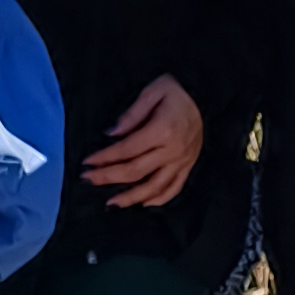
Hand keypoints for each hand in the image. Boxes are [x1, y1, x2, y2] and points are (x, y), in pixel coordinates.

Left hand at [82, 74, 204, 208]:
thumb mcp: (152, 92)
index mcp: (162, 131)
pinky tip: (143, 204)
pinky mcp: (188, 166)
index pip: (127, 149)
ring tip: (111, 203)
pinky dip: (158, 199)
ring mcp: (182, 162)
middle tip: (88, 180)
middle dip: (109, 177)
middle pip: (136, 171)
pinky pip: (174, 188)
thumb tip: (111, 134)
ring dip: (131, 197)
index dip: (105, 157)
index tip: (87, 162)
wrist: (206, 96)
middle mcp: (172, 151)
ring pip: (154, 187)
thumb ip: (131, 114)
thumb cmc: (176, 91)